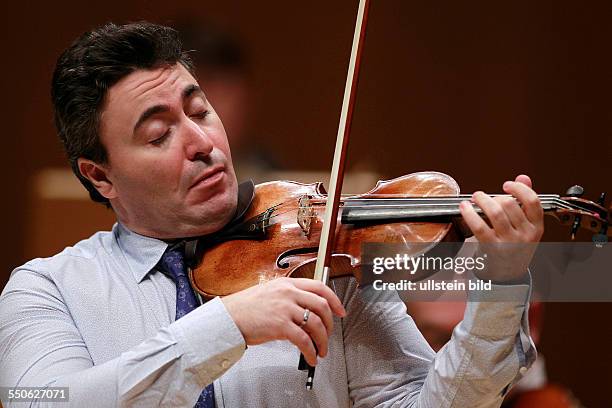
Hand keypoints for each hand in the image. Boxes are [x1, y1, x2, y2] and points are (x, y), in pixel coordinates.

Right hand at [221, 277, 345, 365]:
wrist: (228, 318)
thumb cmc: (244, 308)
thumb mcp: (269, 292)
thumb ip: (288, 297)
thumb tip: (306, 311)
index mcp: (287, 283)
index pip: (320, 287)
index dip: (335, 300)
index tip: (341, 310)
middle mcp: (288, 293)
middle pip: (322, 305)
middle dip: (331, 324)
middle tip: (329, 335)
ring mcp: (285, 308)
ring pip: (316, 324)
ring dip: (323, 341)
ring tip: (321, 350)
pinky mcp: (280, 325)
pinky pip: (304, 340)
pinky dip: (311, 351)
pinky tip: (311, 357)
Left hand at [459, 175, 543, 282]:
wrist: (507, 276)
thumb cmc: (514, 247)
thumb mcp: (525, 226)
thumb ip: (525, 201)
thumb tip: (523, 177)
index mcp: (537, 227)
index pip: (533, 202)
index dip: (519, 188)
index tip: (507, 184)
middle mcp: (526, 235)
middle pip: (509, 204)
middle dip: (494, 196)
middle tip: (484, 197)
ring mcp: (509, 242)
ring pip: (495, 212)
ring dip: (482, 200)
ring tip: (475, 198)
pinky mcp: (492, 248)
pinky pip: (479, 226)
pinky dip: (469, 213)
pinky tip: (464, 207)